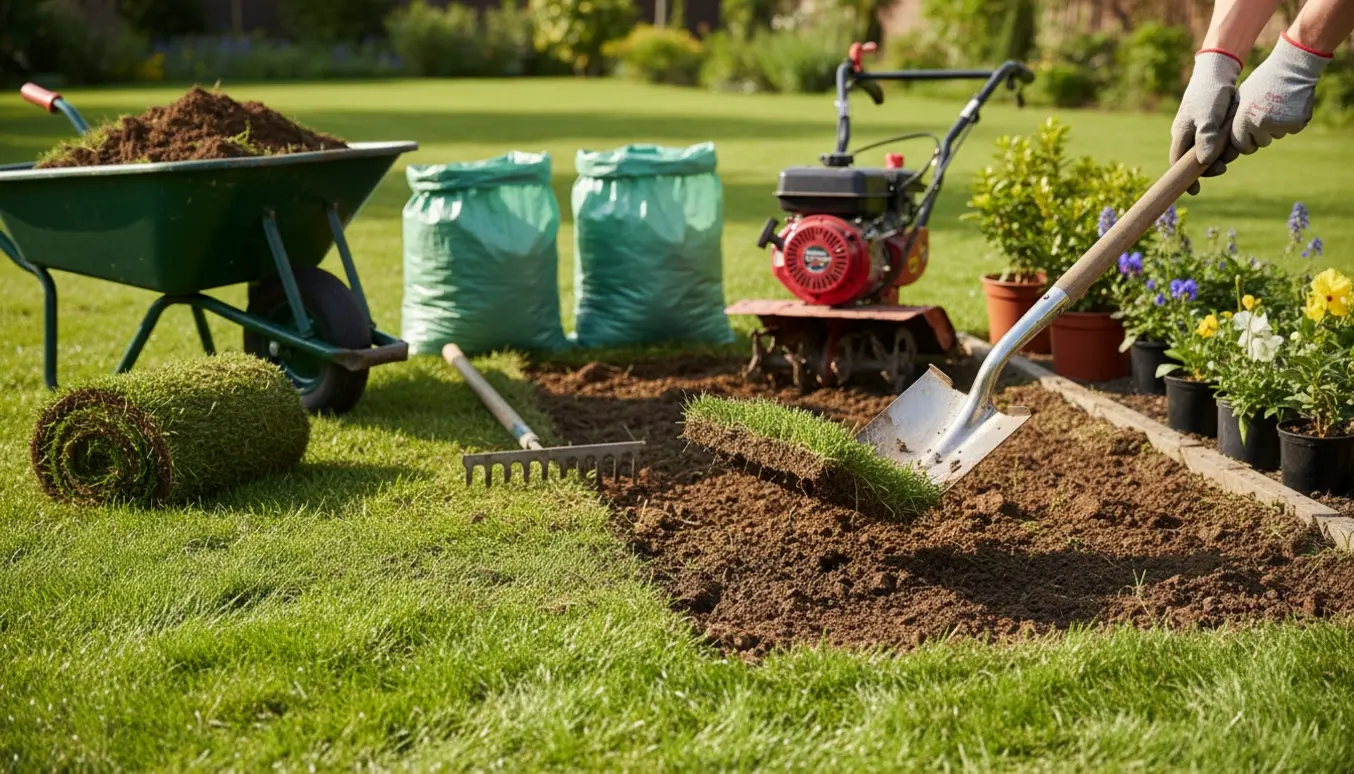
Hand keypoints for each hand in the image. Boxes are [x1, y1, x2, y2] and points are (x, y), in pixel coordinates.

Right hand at [1170, 50, 1242, 195]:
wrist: (1219, 69)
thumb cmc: (1210, 92)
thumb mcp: (1207, 117)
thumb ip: (1205, 139)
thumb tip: (1203, 162)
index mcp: (1181, 133)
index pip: (1177, 163)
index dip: (1185, 178)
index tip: (1195, 191)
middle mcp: (1187, 132)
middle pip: (1194, 159)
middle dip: (1209, 166)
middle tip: (1225, 166)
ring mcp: (1199, 127)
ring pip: (1208, 150)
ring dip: (1221, 154)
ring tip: (1233, 148)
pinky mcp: (1211, 122)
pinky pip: (1216, 140)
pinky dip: (1225, 143)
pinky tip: (1234, 139)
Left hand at [1232, 33, 1332, 154]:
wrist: (1293, 68)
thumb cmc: (1263, 81)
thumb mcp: (1241, 97)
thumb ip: (1235, 117)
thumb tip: (1225, 137)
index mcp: (1245, 118)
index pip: (1241, 145)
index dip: (1245, 142)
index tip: (1249, 136)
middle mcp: (1261, 124)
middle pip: (1260, 143)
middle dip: (1262, 135)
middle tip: (1266, 116)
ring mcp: (1281, 125)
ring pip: (1276, 136)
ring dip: (1276, 127)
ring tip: (1277, 107)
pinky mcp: (1298, 123)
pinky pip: (1292, 130)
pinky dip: (1291, 122)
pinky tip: (1290, 106)